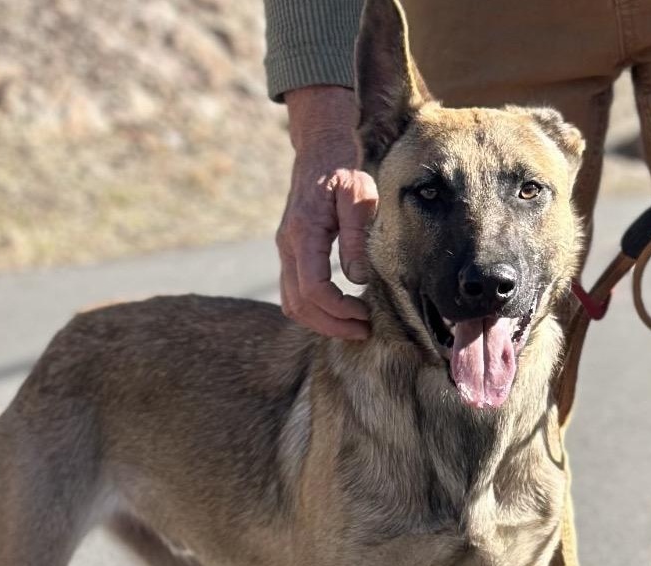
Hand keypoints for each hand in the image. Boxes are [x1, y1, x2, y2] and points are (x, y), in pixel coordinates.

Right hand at [278, 86, 377, 338]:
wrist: (319, 149)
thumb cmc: (344, 169)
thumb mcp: (359, 196)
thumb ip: (356, 238)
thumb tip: (357, 279)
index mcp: (303, 234)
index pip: (313, 290)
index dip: (338, 310)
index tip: (365, 315)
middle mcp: (287, 246)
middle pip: (299, 305)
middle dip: (331, 324)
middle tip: (363, 330)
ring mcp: (285, 251)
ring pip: (292, 304)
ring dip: (321, 322)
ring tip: (353, 325)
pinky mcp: (290, 253)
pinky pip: (293, 293)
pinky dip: (314, 310)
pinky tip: (340, 308)